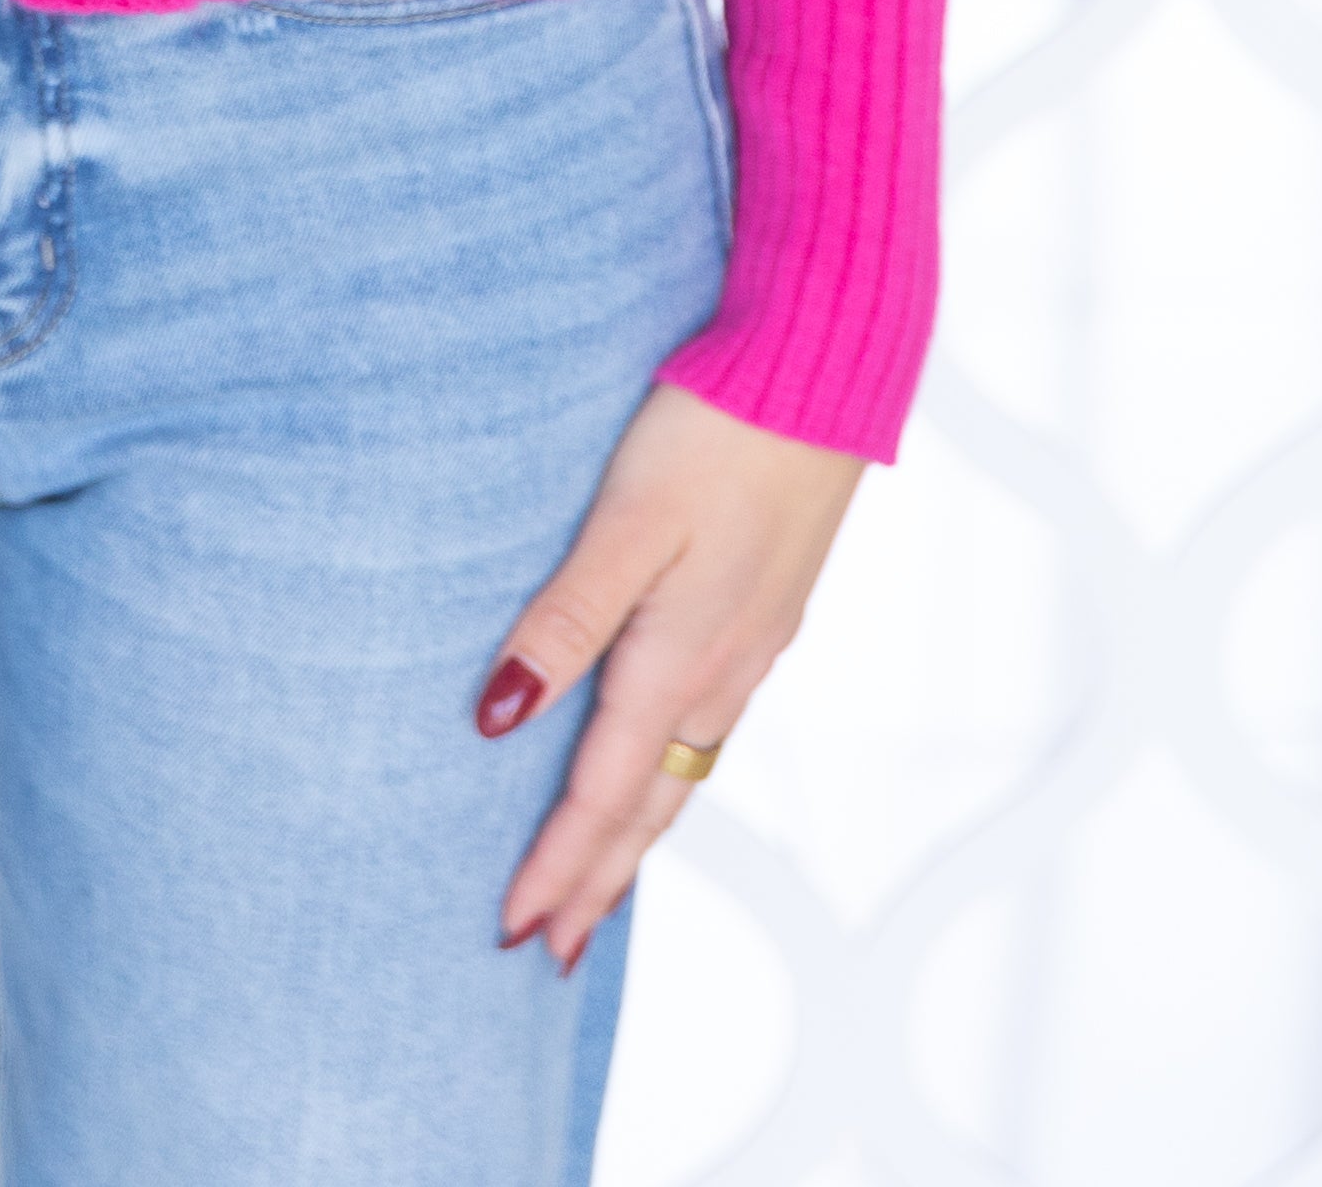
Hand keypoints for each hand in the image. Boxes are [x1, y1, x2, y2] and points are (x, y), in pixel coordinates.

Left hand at [479, 381, 861, 969]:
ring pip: (687, 767)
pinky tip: (666, 759)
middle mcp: (724, 667)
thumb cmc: (718, 433)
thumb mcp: (626, 522)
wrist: (823, 373)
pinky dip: (676, 770)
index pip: (604, 792)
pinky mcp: (767, 605)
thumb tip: (498, 717)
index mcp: (682, 656)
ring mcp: (753, 640)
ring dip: (639, 834)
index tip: (512, 929)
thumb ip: (564, 619)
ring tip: (603, 884)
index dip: (556, 864)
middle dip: (600, 880)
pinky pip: (712, 721)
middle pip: (652, 803)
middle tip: (555, 948)